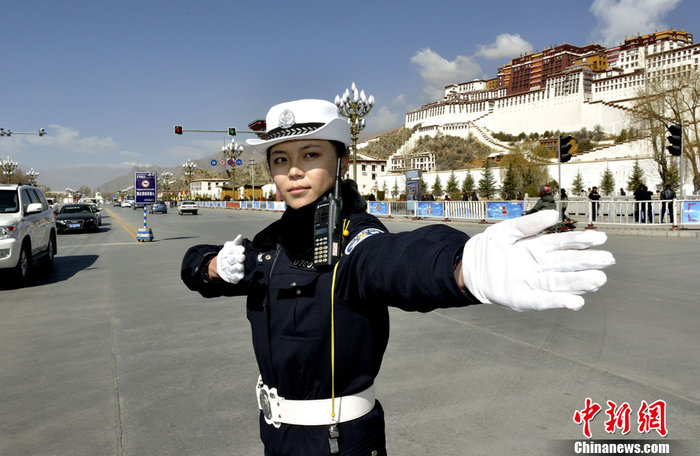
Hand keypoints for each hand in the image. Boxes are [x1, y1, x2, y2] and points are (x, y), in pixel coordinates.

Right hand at [215, 235, 245, 283]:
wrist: (221, 266)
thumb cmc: (229, 254)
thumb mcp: (231, 246)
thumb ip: (236, 242)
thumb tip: (240, 236)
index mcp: (226, 253)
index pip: (231, 251)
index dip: (236, 250)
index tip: (242, 249)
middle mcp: (226, 262)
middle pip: (231, 260)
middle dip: (236, 258)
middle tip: (242, 257)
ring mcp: (228, 270)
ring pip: (232, 269)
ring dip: (236, 268)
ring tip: (241, 266)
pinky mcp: (231, 277)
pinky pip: (233, 278)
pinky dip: (237, 277)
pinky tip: (241, 275)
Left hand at [461, 210, 614, 310]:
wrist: (468, 266)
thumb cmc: (489, 247)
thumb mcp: (506, 230)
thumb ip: (528, 224)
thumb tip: (553, 215)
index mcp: (537, 248)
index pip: (563, 244)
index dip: (581, 241)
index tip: (600, 238)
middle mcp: (539, 267)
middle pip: (567, 264)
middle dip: (587, 262)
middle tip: (607, 260)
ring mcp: (532, 283)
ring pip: (559, 283)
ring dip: (579, 282)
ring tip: (598, 280)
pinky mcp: (521, 298)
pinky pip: (541, 300)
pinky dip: (557, 301)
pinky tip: (576, 301)